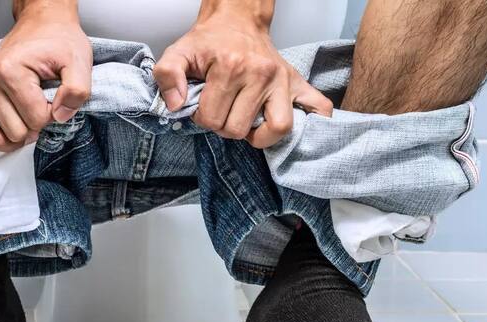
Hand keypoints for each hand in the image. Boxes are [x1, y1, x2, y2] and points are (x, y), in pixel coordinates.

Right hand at [0, 0, 91, 151]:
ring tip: (27, 124)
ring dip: (10, 137)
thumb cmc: (60, 41)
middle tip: (45, 107)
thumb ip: (77, 91)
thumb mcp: (80, 62)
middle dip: (35, 127)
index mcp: (11, 72)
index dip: (55, 116)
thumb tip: (60, 117)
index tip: (58, 99)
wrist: (44, 23)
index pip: (36, 120)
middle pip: (13, 132)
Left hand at [154, 1, 332, 147]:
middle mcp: (261, 73)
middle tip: (223, 112)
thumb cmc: (209, 42)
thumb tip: (176, 106)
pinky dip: (308, 125)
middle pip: (239, 129)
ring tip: (246, 122)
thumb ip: (167, 77)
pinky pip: (318, 109)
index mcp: (231, 67)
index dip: (202, 119)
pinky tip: (281, 125)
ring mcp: (283, 80)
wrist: (236, 21)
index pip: (212, 119)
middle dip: (225, 127)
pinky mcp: (298, 83)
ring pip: (276, 129)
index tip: (204, 107)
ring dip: (257, 134)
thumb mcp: (179, 53)